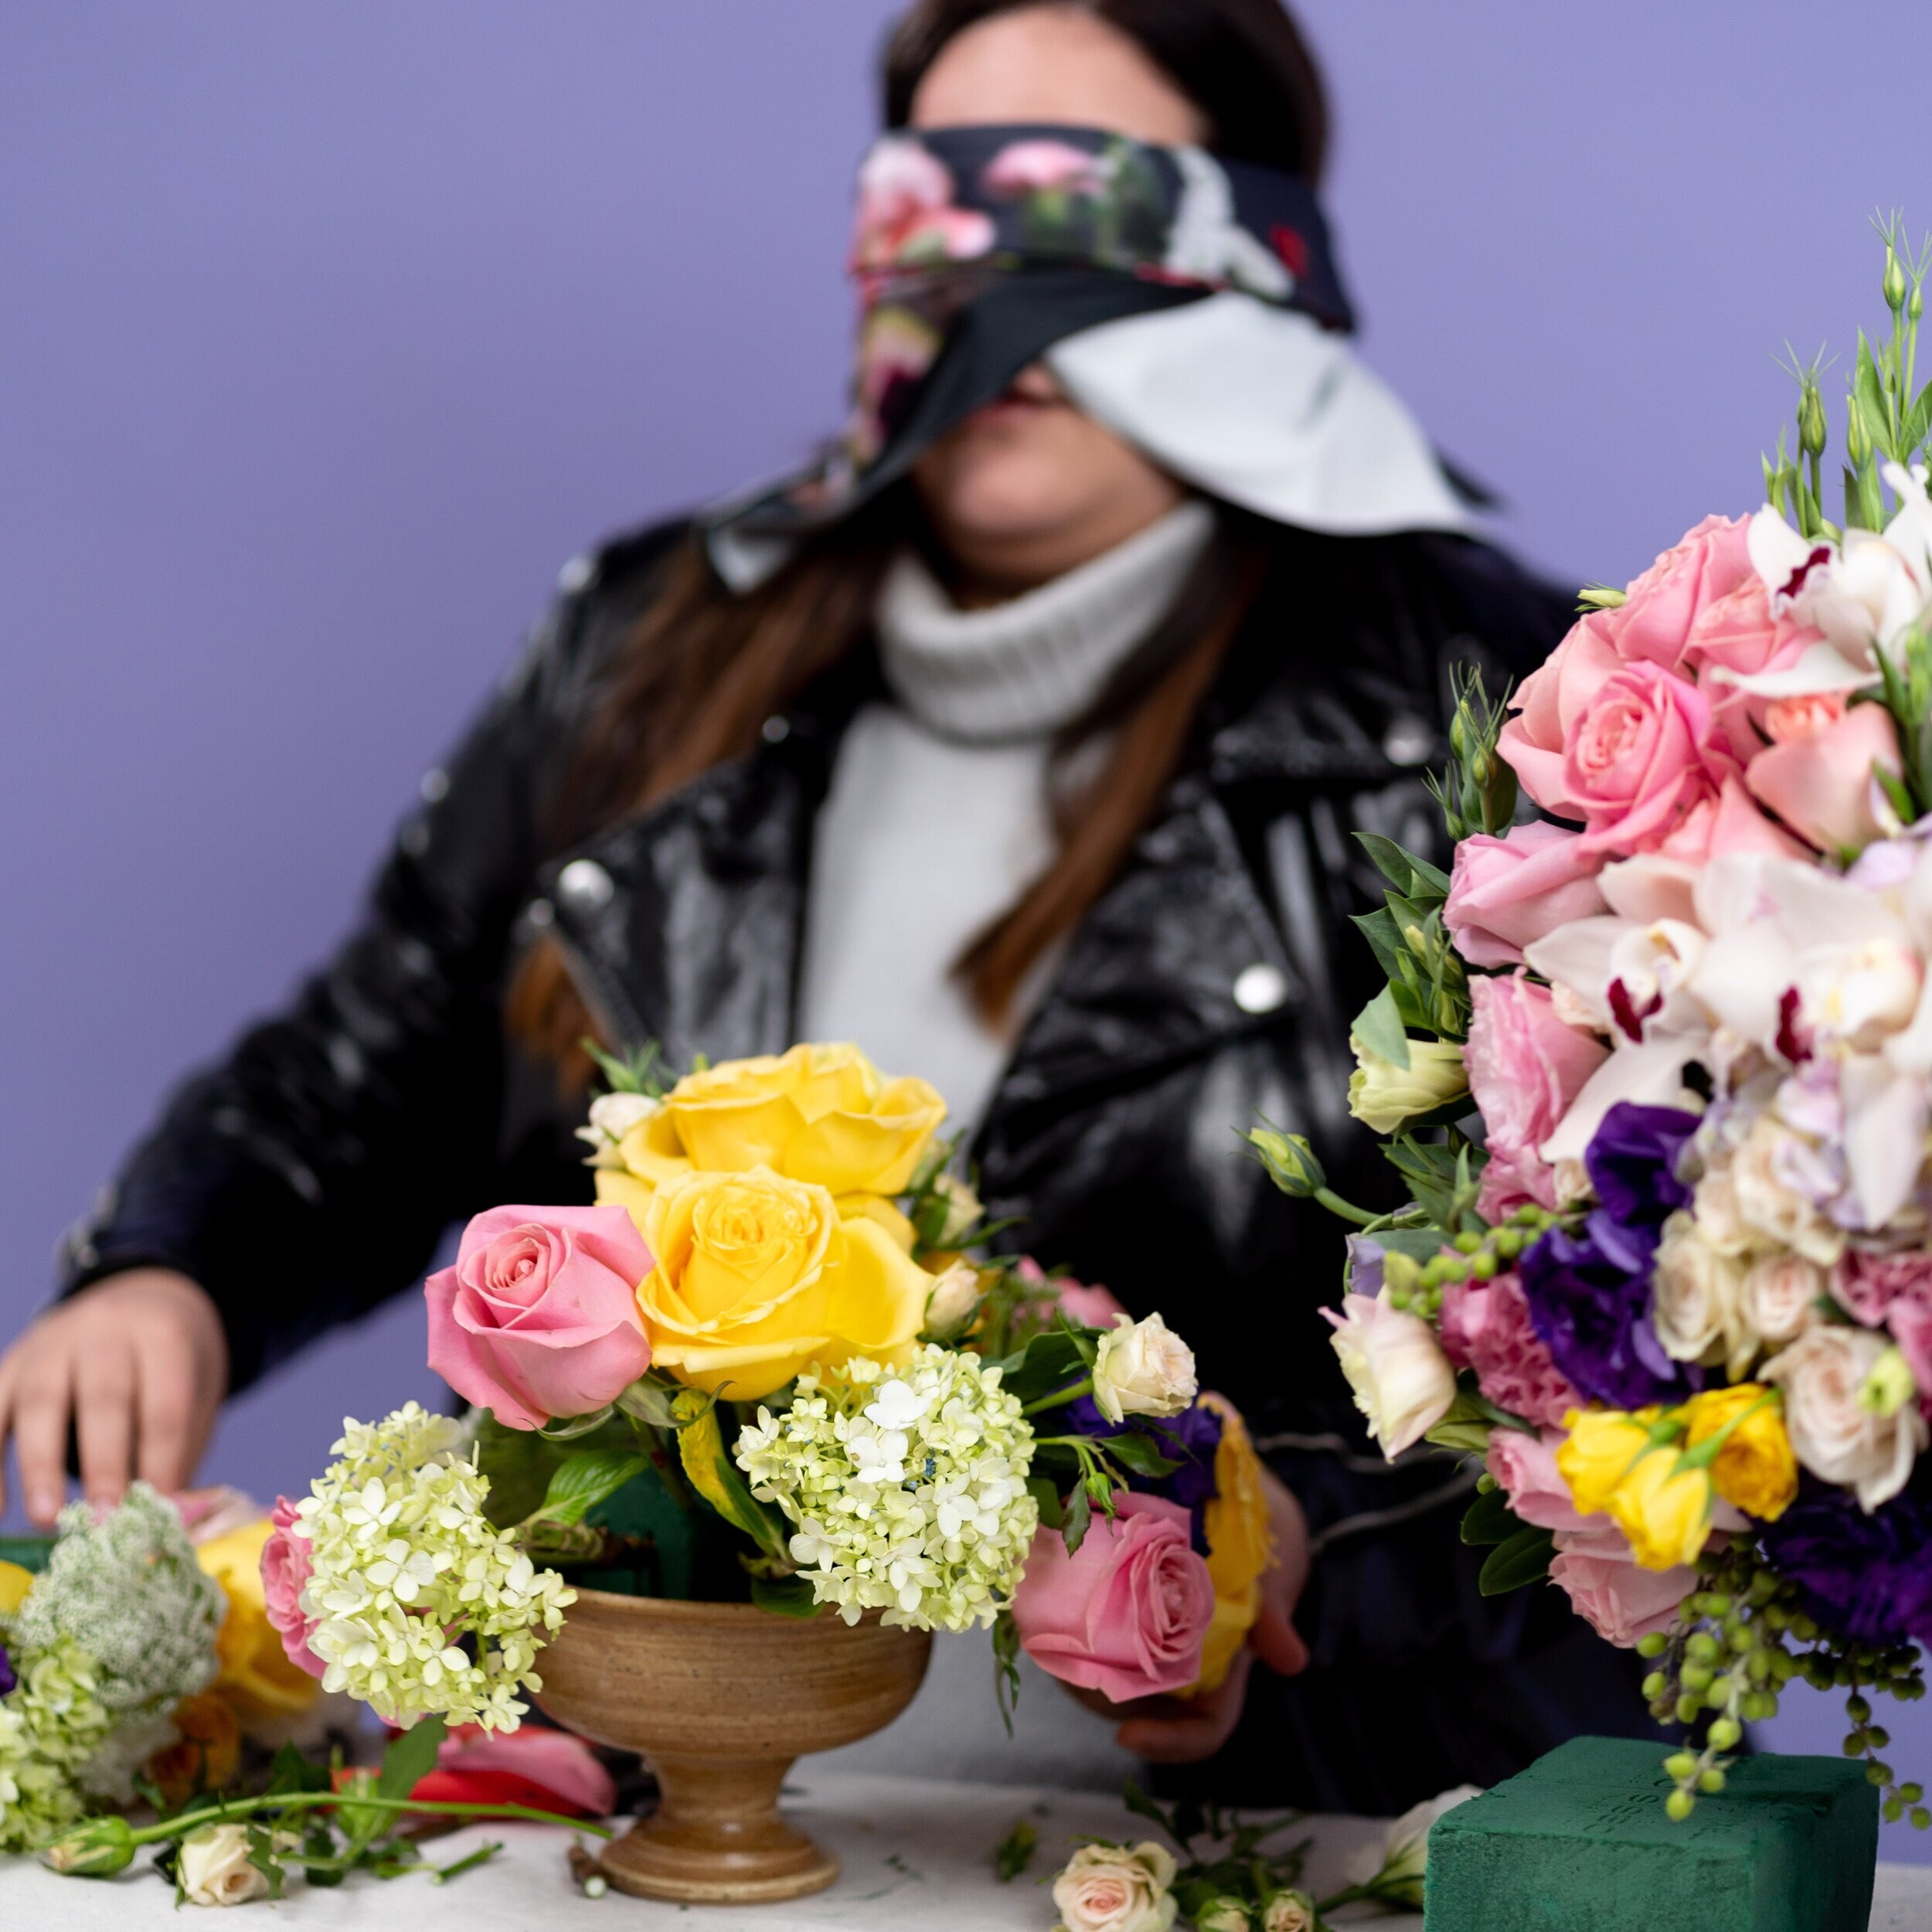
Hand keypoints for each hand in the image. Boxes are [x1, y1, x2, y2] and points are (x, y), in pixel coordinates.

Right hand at [0, 1270, 227, 1524]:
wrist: (143, 1297)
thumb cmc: (174, 1360)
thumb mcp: (198, 1388)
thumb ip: (182, 1446)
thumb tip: (168, 1514)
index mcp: (163, 1335)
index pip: (165, 1401)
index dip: (162, 1459)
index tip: (157, 1510)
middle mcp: (104, 1330)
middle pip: (103, 1398)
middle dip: (104, 1463)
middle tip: (103, 1519)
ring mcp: (52, 1344)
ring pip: (41, 1403)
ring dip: (41, 1466)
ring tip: (48, 1519)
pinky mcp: (12, 1363)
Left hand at [1069, 1468, 1311, 1764]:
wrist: (1227, 1485)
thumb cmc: (1254, 1533)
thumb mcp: (1266, 1564)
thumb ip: (1271, 1611)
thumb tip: (1293, 1662)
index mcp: (1221, 1666)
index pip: (1203, 1728)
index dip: (1171, 1743)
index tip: (1127, 1737)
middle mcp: (1174, 1661)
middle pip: (1133, 1706)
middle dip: (1096, 1692)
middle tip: (1061, 1656)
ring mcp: (1137, 1634)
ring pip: (1098, 1672)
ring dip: (1069, 1656)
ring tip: (1044, 1621)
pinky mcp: (1104, 1600)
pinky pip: (1075, 1627)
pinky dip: (1059, 1617)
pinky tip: (1041, 1588)